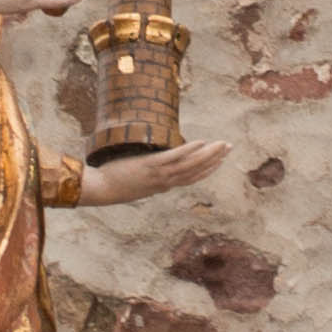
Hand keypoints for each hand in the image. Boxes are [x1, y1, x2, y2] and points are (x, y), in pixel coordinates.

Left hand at [73, 136, 228, 207]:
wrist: (102, 190)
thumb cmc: (115, 184)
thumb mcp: (137, 182)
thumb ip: (149, 175)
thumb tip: (155, 164)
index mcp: (164, 186)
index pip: (192, 177)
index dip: (208, 169)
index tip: (220, 160)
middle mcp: (166, 182)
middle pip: (197, 170)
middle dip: (215, 159)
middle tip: (229, 147)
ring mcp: (160, 175)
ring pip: (190, 165)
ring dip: (209, 154)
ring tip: (221, 144)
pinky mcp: (151, 166)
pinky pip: (174, 157)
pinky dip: (189, 150)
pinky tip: (201, 142)